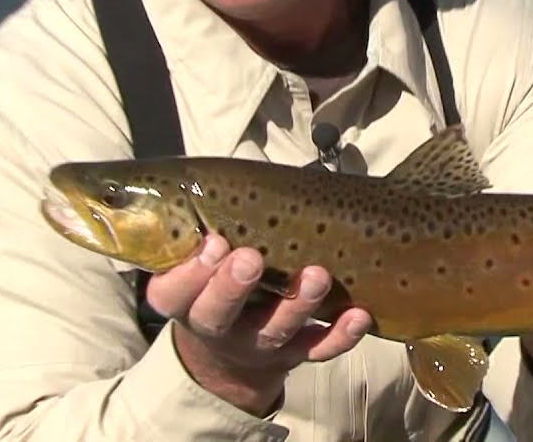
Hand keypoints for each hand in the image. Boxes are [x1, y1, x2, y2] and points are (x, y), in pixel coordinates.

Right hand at [145, 233, 372, 414]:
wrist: (229, 349)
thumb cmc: (212, 280)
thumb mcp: (193, 258)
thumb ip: (199, 226)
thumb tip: (210, 178)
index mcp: (183, 300)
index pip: (173, 293)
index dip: (191, 273)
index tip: (214, 243)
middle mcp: (215, 327)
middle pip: (217, 315)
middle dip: (233, 287)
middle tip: (251, 259)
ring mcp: (256, 344)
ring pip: (274, 331)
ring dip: (298, 304)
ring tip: (317, 276)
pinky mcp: (293, 354)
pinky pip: (318, 349)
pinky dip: (339, 336)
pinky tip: (358, 315)